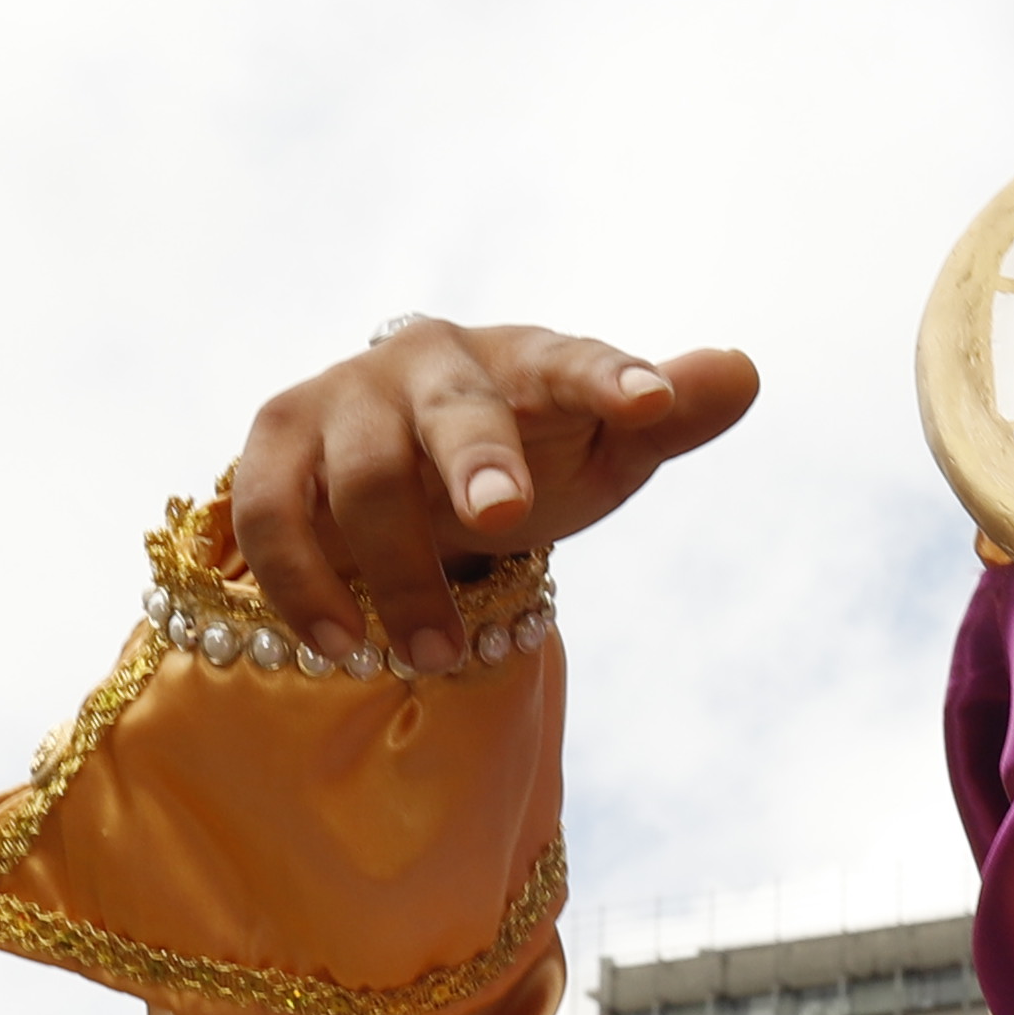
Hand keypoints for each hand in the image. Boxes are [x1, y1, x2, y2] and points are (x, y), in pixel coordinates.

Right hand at [228, 319, 759, 672]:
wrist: (403, 462)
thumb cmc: (524, 452)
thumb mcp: (602, 446)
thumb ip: (665, 418)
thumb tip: (743, 373)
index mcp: (522, 358)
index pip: (572, 361)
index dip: (612, 380)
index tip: (653, 405)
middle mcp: (427, 362)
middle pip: (452, 412)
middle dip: (478, 462)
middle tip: (506, 522)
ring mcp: (342, 398)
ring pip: (362, 480)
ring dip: (402, 575)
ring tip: (436, 656)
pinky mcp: (275, 447)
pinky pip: (271, 514)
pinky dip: (301, 584)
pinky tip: (342, 645)